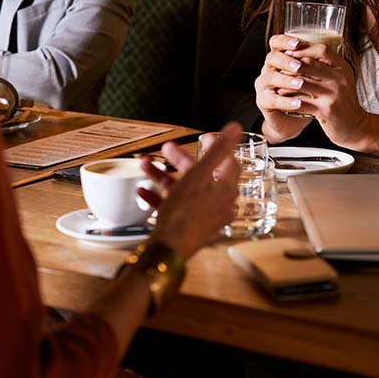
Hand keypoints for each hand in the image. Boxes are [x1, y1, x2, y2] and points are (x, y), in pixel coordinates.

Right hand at [138, 122, 240, 258]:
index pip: (227, 163)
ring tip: (145, 166)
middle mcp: (218, 204)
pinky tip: (143, 192)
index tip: (202, 139)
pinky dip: (160, 197)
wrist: (169, 249)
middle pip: (202, 175)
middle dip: (179, 160)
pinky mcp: (188, 226)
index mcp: (225, 190)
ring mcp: (203, 216)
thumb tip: (235, 128)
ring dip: (163, 176)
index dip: (215, 148)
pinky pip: (175, 207)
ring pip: (184, 190)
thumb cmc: (186, 213)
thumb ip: (218, 150)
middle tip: (165, 149)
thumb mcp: (200, 174)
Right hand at [254, 34, 314, 142]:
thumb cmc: (303, 95)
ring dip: (286, 80)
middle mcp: (269, 69)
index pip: (276, 42)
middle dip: (287, 61)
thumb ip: (315, 64)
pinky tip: (298, 103)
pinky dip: (286, 102)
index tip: (298, 44)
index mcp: (279, 59)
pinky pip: (272, 99)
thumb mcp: (310, 78)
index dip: (285, 41)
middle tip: (299, 66)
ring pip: (270, 77)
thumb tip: (330, 50)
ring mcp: (263, 85)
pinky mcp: (263, 101)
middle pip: (272, 58)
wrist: (292, 120)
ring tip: (301, 84)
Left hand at [279, 39, 369, 147]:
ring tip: (276, 82)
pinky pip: (301, 102)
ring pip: (301, 83)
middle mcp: (340, 79)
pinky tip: (281, 99)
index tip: (289, 51)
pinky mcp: (326, 111)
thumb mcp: (341, 79)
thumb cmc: (343, 101)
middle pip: (308, 64)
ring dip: (286, 82)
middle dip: (289, 65)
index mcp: (343, 68)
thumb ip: (326, 66)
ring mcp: (333, 95)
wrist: (355, 127)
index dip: (303, 48)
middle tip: (277, 66)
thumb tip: (302, 51)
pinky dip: (289, 100)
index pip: (322, 50)